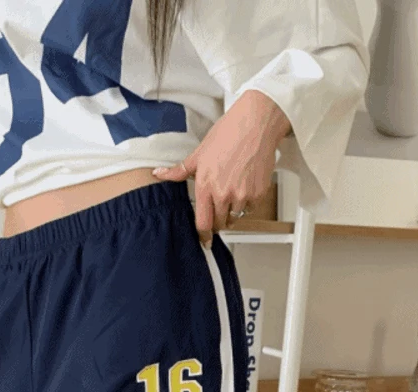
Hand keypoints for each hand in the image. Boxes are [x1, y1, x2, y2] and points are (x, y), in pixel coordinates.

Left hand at [153, 90, 291, 247]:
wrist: (256, 124)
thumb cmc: (228, 134)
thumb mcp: (199, 153)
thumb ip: (179, 171)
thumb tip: (158, 174)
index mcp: (206, 186)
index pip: (203, 224)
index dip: (203, 235)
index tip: (204, 241)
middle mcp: (224, 195)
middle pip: (219, 224)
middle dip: (217, 221)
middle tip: (217, 210)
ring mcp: (243, 196)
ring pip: (235, 218)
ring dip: (232, 212)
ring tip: (231, 193)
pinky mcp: (258, 194)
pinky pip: (250, 209)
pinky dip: (247, 203)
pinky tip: (244, 187)